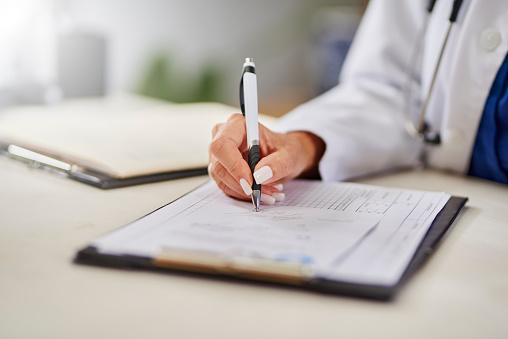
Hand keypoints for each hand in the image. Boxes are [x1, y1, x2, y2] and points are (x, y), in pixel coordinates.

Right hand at [208, 113, 324, 202]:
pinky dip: (244, 194)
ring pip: (222, 179)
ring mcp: (220, 155)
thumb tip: (260, 175)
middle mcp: (224, 137)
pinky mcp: (221, 170)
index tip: (251, 182)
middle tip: (267, 193)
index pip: (223, 145)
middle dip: (243, 185)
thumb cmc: (285, 149)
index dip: (234, 166)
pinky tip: (261, 192)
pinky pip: (226, 187)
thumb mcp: (289, 155)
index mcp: (238, 125)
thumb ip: (278, 164)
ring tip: (269, 192)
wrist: (284, 156)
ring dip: (245, 192)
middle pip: (220, 166)